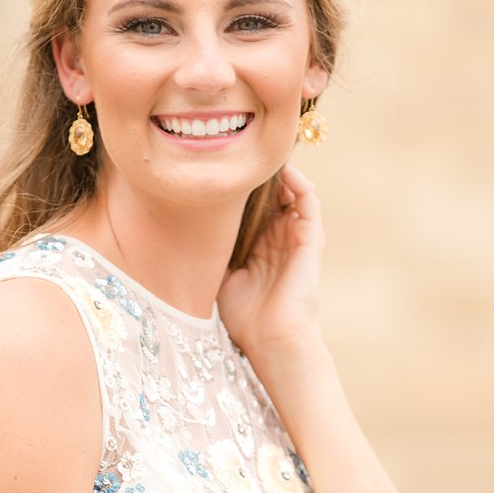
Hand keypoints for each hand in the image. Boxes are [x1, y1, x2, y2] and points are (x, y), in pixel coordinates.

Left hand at [218, 163, 323, 358]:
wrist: (274, 340)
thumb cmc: (246, 319)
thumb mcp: (220, 279)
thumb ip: (211, 254)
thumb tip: (182, 232)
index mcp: (260, 249)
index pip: (253, 209)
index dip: (239, 190)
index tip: (218, 169)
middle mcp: (280, 240)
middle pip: (272, 195)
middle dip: (256, 175)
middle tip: (237, 152)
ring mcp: (297, 238)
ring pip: (291, 192)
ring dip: (277, 172)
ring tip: (258, 152)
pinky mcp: (311, 239)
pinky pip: (309, 200)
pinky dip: (297, 181)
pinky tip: (279, 167)